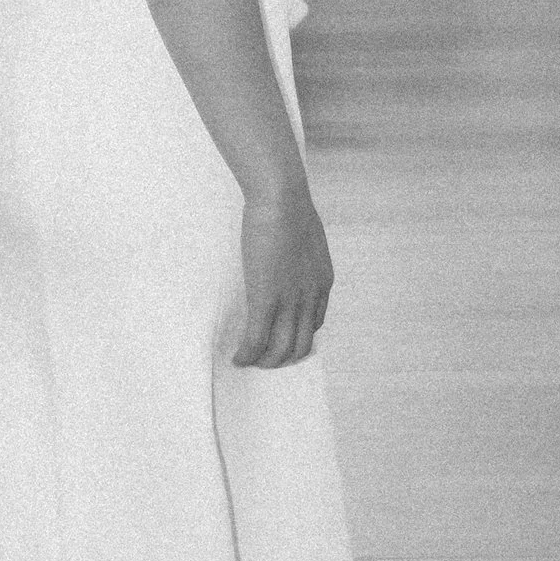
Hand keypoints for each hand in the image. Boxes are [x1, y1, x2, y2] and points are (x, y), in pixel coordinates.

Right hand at [233, 180, 333, 367]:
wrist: (281, 198)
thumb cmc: (289, 206)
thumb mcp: (306, 237)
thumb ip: (300, 256)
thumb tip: (285, 259)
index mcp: (322, 282)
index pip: (315, 323)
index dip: (298, 335)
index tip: (282, 336)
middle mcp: (310, 298)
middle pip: (301, 345)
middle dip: (282, 357)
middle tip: (264, 358)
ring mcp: (289, 301)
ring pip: (279, 350)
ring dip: (264, 361)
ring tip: (249, 361)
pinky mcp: (266, 300)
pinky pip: (256, 340)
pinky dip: (247, 355)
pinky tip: (237, 358)